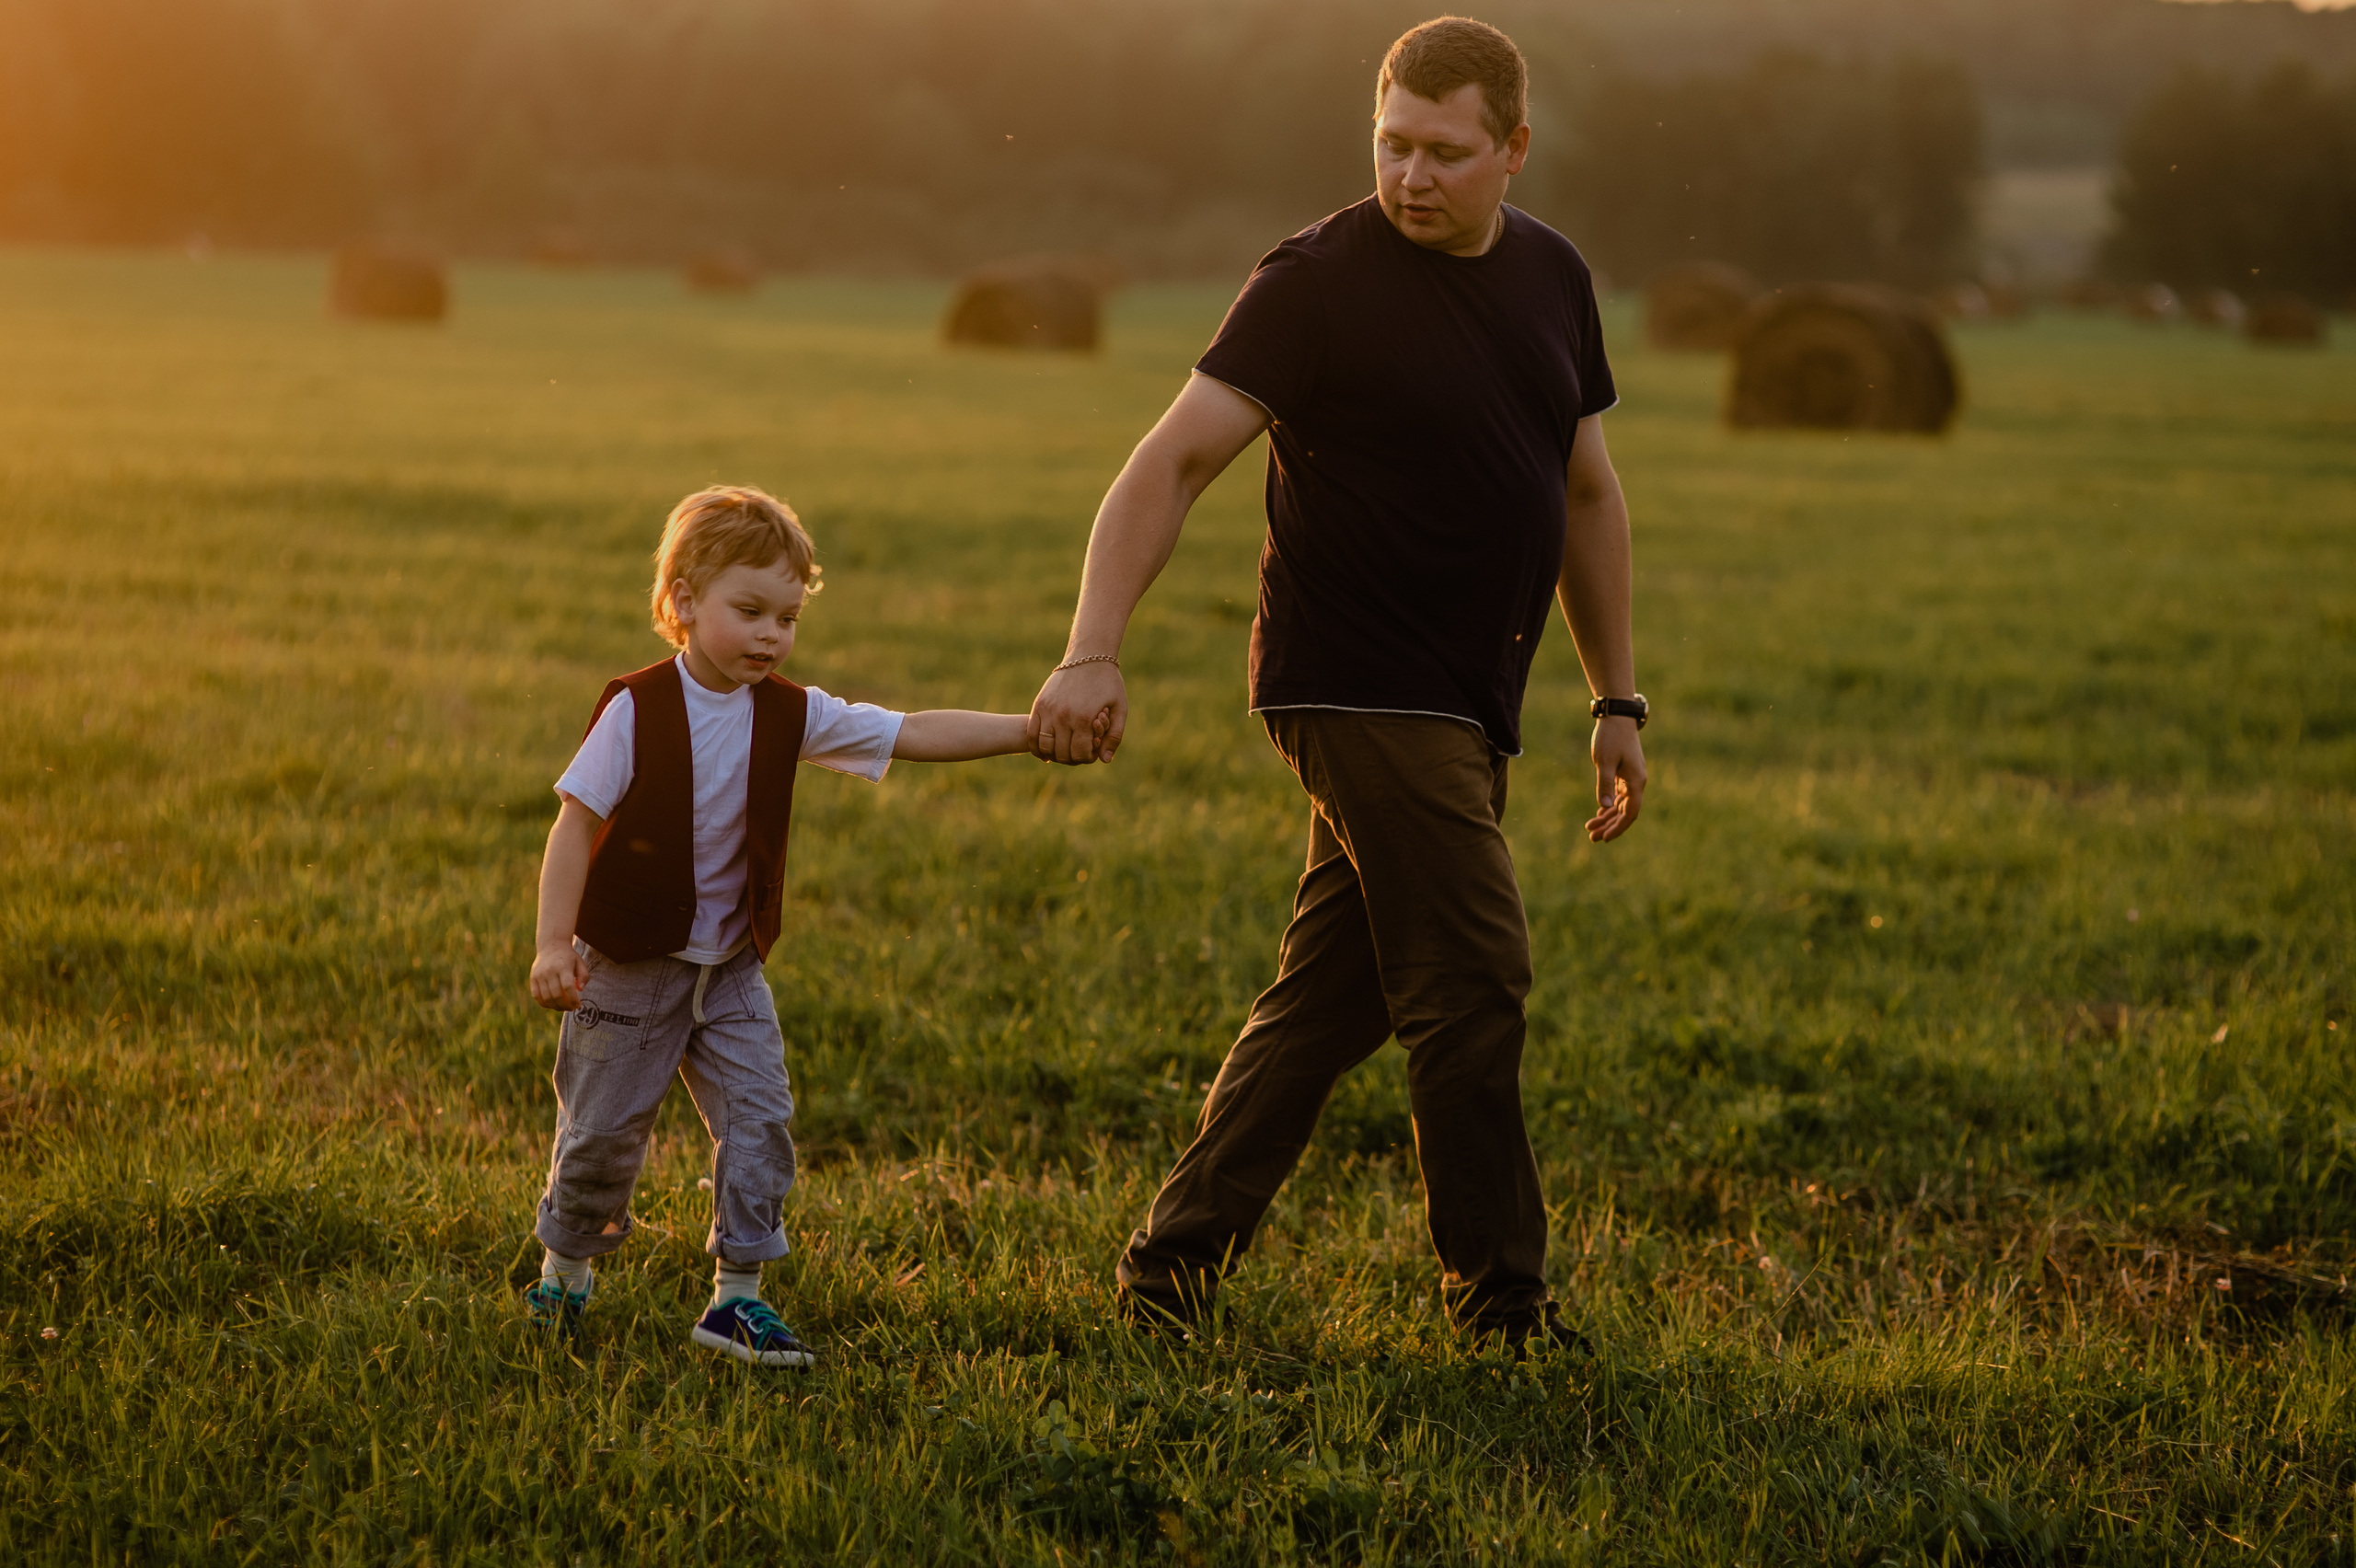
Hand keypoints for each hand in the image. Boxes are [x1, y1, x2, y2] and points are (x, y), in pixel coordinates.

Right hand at [530, 943, 590, 1010]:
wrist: (551, 945)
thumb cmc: (569, 957)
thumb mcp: (580, 963)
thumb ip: (583, 976)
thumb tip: (580, 989)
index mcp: (563, 966)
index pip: (567, 987)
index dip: (573, 999)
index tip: (578, 1005)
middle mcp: (549, 971)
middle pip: (556, 995)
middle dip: (565, 1006)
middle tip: (571, 1008)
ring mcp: (539, 975)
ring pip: (546, 998)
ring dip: (555, 1007)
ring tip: (563, 1007)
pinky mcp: (533, 978)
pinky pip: (536, 996)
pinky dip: (544, 1004)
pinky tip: (552, 1005)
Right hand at [1027, 661, 1125, 764]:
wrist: (1089, 657)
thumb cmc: (1108, 683)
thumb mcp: (1120, 709)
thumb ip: (1114, 736)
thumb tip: (1104, 760)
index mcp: (1084, 719)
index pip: (1079, 754)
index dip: (1085, 758)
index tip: (1090, 752)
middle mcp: (1063, 717)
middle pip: (1061, 753)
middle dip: (1071, 758)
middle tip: (1077, 752)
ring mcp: (1048, 710)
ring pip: (1044, 746)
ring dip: (1053, 754)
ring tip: (1063, 750)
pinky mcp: (1039, 704)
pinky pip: (1031, 733)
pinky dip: (1037, 745)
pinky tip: (1046, 749)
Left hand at [1586, 716, 1646, 841]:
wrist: (1617, 716)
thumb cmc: (1610, 737)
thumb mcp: (1604, 762)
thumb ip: (1605, 784)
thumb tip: (1606, 807)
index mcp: (1636, 781)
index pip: (1630, 813)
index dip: (1618, 827)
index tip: (1604, 837)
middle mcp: (1637, 782)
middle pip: (1625, 812)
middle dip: (1610, 826)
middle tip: (1592, 838)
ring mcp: (1632, 777)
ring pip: (1621, 804)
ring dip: (1608, 817)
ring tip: (1591, 829)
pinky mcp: (1625, 773)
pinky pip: (1620, 795)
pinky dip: (1610, 806)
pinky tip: (1600, 814)